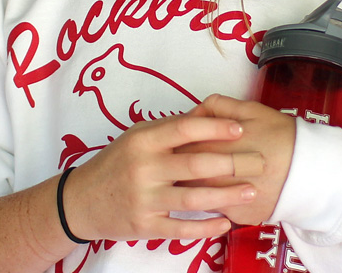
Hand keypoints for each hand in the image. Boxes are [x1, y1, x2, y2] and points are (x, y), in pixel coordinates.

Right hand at [62, 112, 257, 240]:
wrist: (81, 201)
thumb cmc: (117, 162)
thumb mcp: (137, 136)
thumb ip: (172, 127)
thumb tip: (209, 111)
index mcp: (143, 141)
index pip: (185, 129)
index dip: (215, 127)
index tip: (242, 128)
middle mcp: (143, 168)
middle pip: (196, 164)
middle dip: (233, 163)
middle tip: (261, 161)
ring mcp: (144, 199)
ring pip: (193, 197)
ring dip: (226, 195)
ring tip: (251, 191)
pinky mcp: (144, 226)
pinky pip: (180, 228)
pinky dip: (205, 227)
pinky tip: (226, 222)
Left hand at [183, 94, 295, 225]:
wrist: (311, 169)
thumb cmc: (282, 135)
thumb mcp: (253, 110)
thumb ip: (220, 106)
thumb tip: (196, 110)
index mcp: (218, 145)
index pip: (183, 146)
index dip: (179, 144)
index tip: (178, 142)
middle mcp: (218, 176)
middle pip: (186, 173)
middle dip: (181, 167)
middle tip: (181, 162)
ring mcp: (228, 200)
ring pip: (197, 195)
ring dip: (192, 187)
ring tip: (197, 178)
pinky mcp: (239, 217)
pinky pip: (217, 211)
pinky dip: (214, 202)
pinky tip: (219, 194)